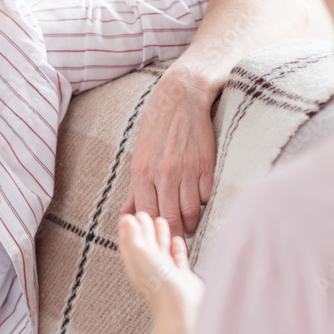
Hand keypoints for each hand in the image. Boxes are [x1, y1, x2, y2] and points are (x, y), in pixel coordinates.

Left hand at [118, 213, 203, 326]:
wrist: (180, 308)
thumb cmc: (158, 284)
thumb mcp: (140, 254)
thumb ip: (133, 236)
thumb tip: (126, 219)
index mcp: (135, 263)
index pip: (127, 242)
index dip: (127, 228)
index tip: (127, 214)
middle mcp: (148, 268)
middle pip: (144, 243)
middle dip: (144, 228)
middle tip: (145, 212)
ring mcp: (165, 273)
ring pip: (161, 250)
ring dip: (160, 236)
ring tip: (161, 221)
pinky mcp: (181, 277)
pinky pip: (177, 259)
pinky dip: (177, 249)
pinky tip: (178, 240)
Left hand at [121, 70, 215, 238]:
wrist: (182, 97)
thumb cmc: (157, 126)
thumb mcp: (139, 156)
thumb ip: (135, 190)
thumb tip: (127, 216)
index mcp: (141, 172)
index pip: (148, 214)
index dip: (155, 229)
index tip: (160, 235)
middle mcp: (163, 173)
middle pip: (170, 218)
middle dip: (175, 232)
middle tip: (178, 236)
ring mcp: (186, 169)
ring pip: (191, 212)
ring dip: (192, 222)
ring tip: (191, 223)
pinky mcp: (206, 165)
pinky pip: (206, 196)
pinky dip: (204, 202)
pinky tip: (200, 199)